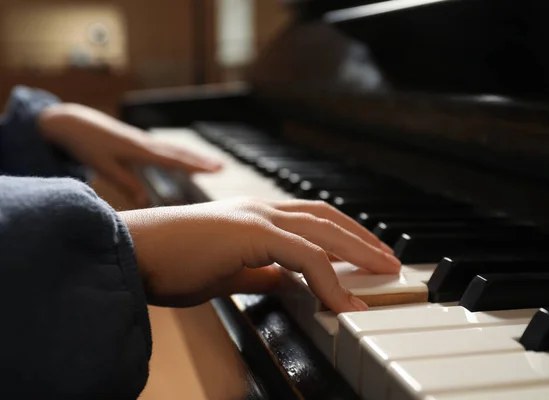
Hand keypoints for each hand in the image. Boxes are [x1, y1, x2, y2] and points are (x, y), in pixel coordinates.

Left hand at [39, 103, 221, 206]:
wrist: (74, 122)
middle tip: (223, 167)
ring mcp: (145, 141)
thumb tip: (145, 201)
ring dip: (195, 157)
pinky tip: (188, 159)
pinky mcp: (141, 142)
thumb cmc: (87, 144)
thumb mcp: (104, 167)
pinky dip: (181, 154)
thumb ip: (125, 184)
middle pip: (180, 153)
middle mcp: (146, 143)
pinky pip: (167, 148)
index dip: (195, 166)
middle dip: (202, 160)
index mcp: (139, 150)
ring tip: (213, 164)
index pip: (173, 159)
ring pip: (175, 149)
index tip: (214, 170)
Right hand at [120, 198, 399, 312]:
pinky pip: (304, 256)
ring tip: (385, 273)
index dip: (344, 235)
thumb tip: (292, 285)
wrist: (133, 252)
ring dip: (359, 253)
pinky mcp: (250, 232)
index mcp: (256, 215)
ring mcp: (257, 216)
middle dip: (364, 240)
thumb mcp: (230, 273)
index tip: (366, 256)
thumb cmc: (172, 262)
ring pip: (324, 232)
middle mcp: (261, 208)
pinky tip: (343, 302)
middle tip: (390, 261)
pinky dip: (328, 279)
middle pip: (328, 219)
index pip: (313, 219)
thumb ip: (263, 275)